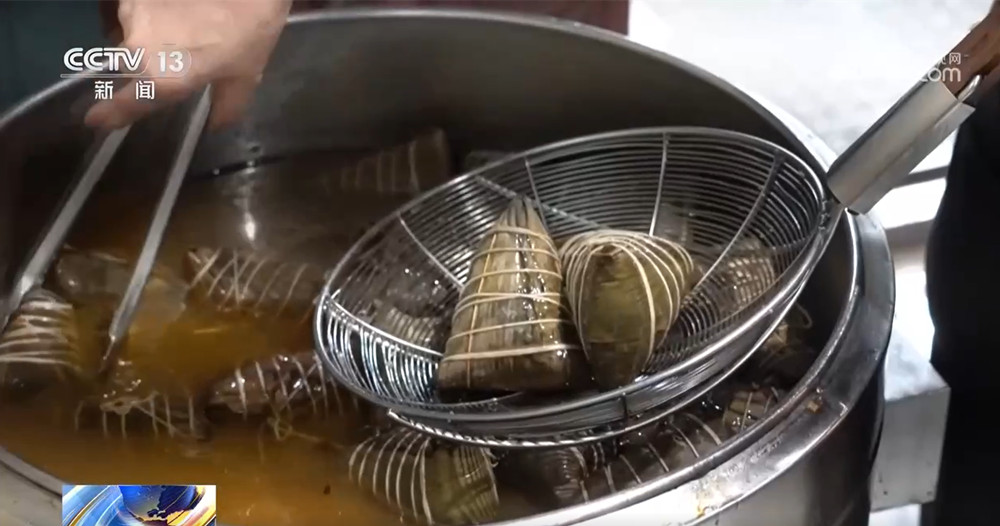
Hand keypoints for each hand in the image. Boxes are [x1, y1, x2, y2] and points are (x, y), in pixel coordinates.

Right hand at [85, 0, 291, 129]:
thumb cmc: (250, 33)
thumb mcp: (245, 77)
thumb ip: (227, 107)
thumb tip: (216, 126)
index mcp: (164, 78)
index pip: (126, 102)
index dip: (109, 113)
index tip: (95, 120)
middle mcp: (139, 49)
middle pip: (126, 64)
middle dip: (141, 65)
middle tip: (170, 57)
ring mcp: (132, 13)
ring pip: (125, 32)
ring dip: (142, 35)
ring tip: (173, 28)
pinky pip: (127, 7)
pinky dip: (143, 11)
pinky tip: (166, 9)